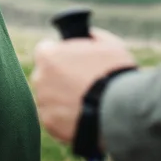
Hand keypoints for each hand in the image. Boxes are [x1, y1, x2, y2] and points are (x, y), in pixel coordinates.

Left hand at [31, 28, 136, 147]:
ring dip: (62, 98)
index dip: (59, 54)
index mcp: (49, 56)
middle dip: (59, 77)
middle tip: (81, 82)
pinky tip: (83, 114)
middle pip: (45, 75)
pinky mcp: (50, 124)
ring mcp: (44, 103)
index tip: (70, 60)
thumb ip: (92, 38)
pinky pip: (55, 117)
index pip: (45, 50)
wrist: (120, 109)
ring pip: (49, 98)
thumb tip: (88, 36)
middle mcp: (40, 79)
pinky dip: (65, 117)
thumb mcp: (108, 45)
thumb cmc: (114, 72)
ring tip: (85, 101)